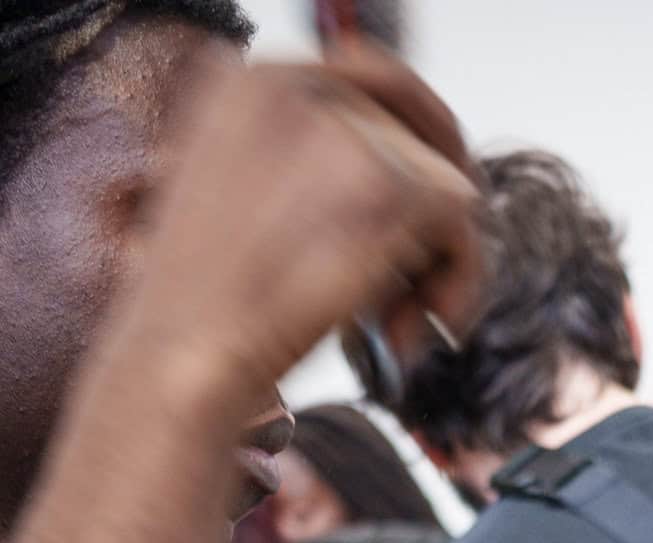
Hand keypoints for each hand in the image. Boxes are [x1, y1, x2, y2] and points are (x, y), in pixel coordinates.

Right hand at [119, 43, 480, 418]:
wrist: (186, 354)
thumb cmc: (201, 305)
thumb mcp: (227, 196)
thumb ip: (294, 162)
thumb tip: (369, 172)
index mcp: (253, 79)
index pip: (369, 76)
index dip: (409, 140)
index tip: (426, 195)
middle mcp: (300, 84)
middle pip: (419, 130)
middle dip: (426, 211)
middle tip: (418, 280)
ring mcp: (345, 131)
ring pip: (446, 184)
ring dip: (436, 263)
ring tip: (391, 322)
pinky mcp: (386, 186)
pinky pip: (462, 222)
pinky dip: (456, 282)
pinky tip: (407, 329)